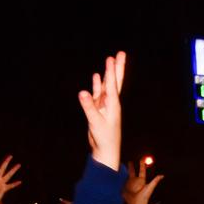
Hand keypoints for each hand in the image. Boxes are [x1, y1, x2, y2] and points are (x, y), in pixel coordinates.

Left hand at [0, 152, 22, 203]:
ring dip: (13, 170)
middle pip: (2, 168)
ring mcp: (1, 183)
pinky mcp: (4, 189)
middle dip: (6, 162)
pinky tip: (20, 181)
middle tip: (10, 155)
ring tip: (18, 165)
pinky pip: (10, 186)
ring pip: (8, 175)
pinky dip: (15, 184)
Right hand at [77, 51, 127, 170]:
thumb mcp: (95, 122)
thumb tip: (82, 92)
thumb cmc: (104, 138)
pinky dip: (98, 84)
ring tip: (110, 60)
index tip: (112, 58)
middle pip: (115, 81)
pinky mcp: (99, 109)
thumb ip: (89, 107)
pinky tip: (97, 76)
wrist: (105, 150)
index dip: (112, 71)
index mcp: (113, 104)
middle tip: (121, 53)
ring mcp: (105, 105)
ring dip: (108, 73)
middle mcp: (111, 102)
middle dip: (117, 67)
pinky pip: (98, 93)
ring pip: (107, 85)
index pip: (112, 84)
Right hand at [122, 156, 163, 203]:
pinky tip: (116, 174)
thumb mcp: (150, 187)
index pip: (141, 171)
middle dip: (131, 167)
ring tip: (121, 166)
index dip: (141, 165)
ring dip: (124, 172)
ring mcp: (129, 184)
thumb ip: (155, 181)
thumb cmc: (144, 196)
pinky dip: (119, 178)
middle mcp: (135, 182)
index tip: (141, 160)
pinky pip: (121, 182)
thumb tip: (162, 175)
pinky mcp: (124, 188)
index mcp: (141, 180)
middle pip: (132, 172)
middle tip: (130, 161)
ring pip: (126, 176)